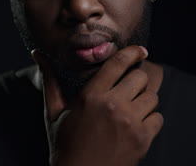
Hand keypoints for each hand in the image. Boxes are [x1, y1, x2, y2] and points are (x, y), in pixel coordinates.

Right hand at [32, 45, 162, 165]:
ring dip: (144, 101)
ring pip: (152, 97)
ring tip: (131, 109)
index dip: (133, 52)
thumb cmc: (64, 144)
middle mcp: (113, 106)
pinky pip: (158, 118)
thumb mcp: (54, 112)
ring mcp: (130, 123)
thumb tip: (37, 54)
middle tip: (129, 89)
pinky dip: (150, 120)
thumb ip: (49, 80)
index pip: (119, 63)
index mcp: (91, 96)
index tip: (140, 51)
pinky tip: (136, 125)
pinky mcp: (142, 140)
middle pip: (140, 77)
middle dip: (136, 80)